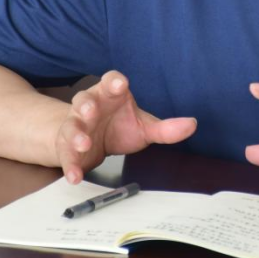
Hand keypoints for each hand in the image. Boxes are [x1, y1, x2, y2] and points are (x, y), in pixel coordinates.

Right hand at [55, 70, 195, 183]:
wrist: (90, 142)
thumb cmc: (118, 126)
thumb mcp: (143, 126)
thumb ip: (165, 128)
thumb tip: (192, 124)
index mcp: (110, 95)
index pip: (110, 81)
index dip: (114, 82)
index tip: (120, 85)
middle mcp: (90, 106)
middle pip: (84, 100)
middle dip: (87, 105)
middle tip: (91, 111)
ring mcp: (76, 125)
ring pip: (72, 125)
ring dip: (76, 134)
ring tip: (84, 144)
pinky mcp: (68, 147)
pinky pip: (67, 155)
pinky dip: (70, 165)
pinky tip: (75, 176)